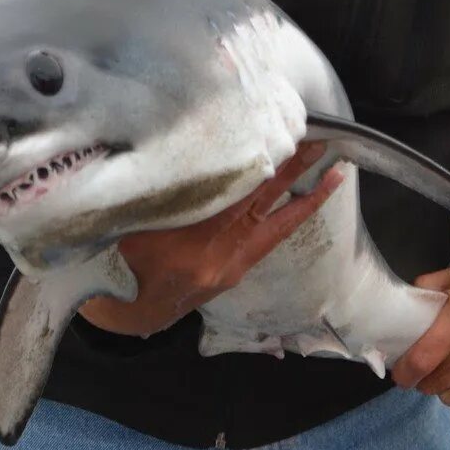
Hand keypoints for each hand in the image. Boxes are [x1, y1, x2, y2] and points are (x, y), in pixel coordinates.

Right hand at [79, 143, 343, 336]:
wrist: (121, 316)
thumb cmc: (117, 263)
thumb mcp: (130, 223)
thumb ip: (161, 194)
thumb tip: (177, 150)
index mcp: (192, 242)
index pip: (236, 194)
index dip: (261, 163)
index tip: (280, 133)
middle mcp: (219, 257)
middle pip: (263, 205)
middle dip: (293, 172)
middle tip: (320, 142)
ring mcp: (229, 270)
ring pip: (275, 227)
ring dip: (302, 199)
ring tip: (333, 173)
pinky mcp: (232, 276)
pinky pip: (265, 241)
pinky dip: (284, 219)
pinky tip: (299, 200)